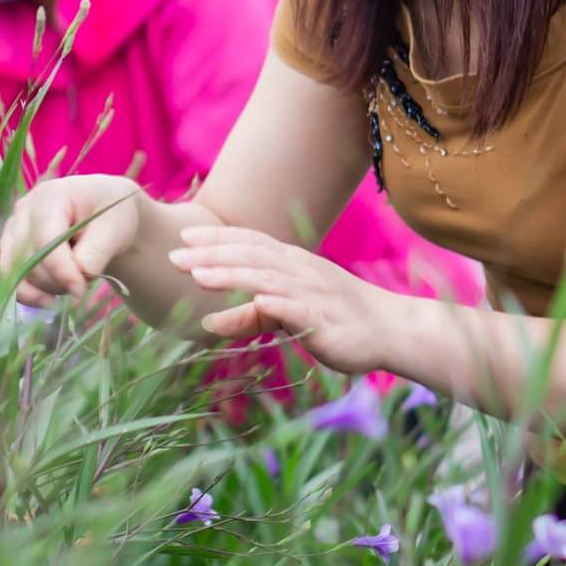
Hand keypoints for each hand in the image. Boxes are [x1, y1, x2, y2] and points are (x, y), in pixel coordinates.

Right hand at [0, 175, 143, 307]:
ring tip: (65, 288)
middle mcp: (23, 209)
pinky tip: (36, 297)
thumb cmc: (111, 216)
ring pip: (8, 270)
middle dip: (55, 282)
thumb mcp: (115, 231)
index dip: (62, 271)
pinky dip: (7, 287)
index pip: (45, 240)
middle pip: (25, 259)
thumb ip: (96, 254)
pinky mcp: (3, 245)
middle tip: (82, 285)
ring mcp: (10, 227)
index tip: (81, 290)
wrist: (102, 213)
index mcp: (51, 196)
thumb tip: (77, 279)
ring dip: (38, 289)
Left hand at [168, 225, 396, 374]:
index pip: (249, 242)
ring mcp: (313, 293)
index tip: (183, 234)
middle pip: (251, 255)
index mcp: (292, 263)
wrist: (391, 330)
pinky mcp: (324, 320)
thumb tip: (208, 322)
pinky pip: (297, 309)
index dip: (217, 237)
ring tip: (198, 276)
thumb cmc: (337, 319)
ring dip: (232, 274)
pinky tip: (255, 302)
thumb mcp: (287, 315)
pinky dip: (274, 303)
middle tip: (175, 254)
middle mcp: (300, 271)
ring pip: (267, 279)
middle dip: (212, 253)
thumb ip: (249, 316)